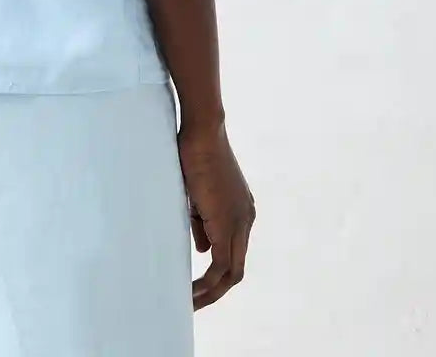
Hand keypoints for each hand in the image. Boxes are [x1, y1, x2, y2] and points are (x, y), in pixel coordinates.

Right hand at [177, 119, 255, 309]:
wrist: (203, 132)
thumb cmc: (195, 153)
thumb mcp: (198, 194)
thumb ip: (203, 223)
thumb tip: (203, 249)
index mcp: (240, 212)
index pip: (232, 251)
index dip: (216, 272)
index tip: (196, 284)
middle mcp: (246, 220)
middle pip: (236, 269)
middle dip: (216, 290)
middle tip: (193, 303)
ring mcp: (240, 222)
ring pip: (232, 272)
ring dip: (211, 292)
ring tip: (189, 303)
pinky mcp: (228, 224)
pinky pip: (221, 266)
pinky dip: (208, 283)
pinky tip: (191, 291)